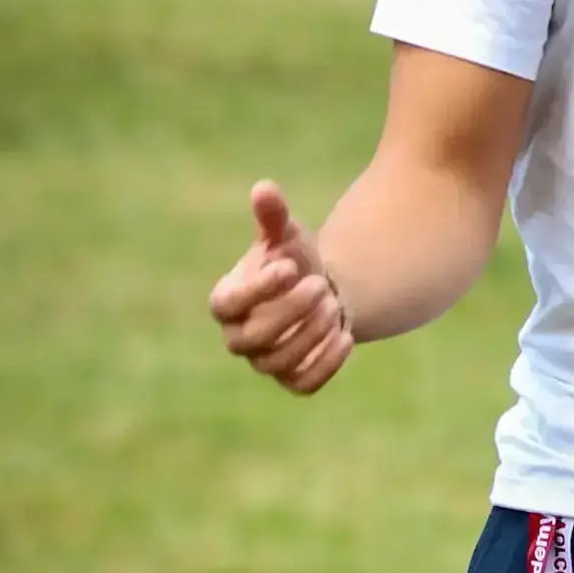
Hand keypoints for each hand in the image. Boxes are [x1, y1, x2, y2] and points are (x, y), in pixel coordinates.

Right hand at [209, 182, 352, 394]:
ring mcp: (266, 360)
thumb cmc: (296, 261)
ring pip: (279, 363)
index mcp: (228, 300)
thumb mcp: (287, 235)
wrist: (323, 291)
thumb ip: (274, 216)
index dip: (257, 290)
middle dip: (290, 312)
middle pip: (254, 338)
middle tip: (321, 286)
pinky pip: (304, 384)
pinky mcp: (293, 378)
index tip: (289, 267)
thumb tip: (264, 187)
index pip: (226, 305)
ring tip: (336, 304)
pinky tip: (346, 336)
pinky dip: (326, 365)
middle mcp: (240, 336)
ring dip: (311, 335)